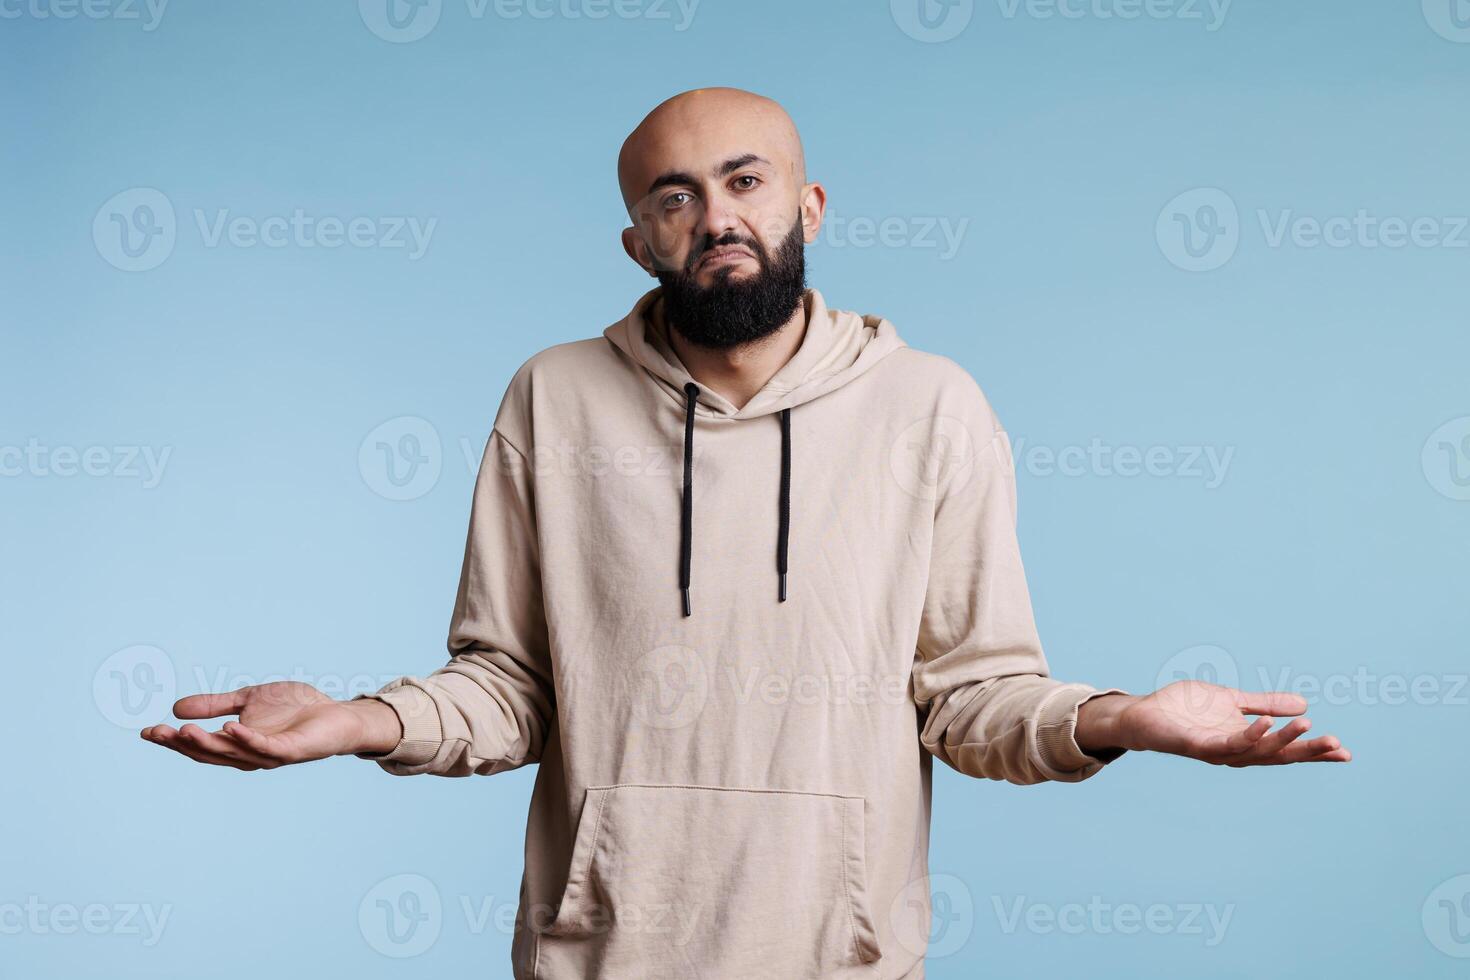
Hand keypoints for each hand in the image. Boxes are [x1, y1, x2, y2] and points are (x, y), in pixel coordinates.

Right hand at [139, 681, 402, 769]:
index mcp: (236, 745)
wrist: (337, 715)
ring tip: (183, 730)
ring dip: (207, 743)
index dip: (172, 741)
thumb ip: (216, 705)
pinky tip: (231, 727)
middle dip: (181, 744)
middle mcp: (249, 755)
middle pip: (209, 753)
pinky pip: (266, 747)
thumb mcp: (248, 700)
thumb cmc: (297, 709)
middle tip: (156, 732)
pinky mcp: (291, 749)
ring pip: (232, 753)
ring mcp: (270, 754)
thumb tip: (176, 707)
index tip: (145, 731)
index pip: (199, 746)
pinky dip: (247, 738)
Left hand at [1078, 682, 1351, 766]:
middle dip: (1308, 751)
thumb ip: (1265, 703)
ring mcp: (1217, 751)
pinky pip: (1227, 743)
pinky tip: (1266, 723)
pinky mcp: (1198, 745)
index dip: (1314, 753)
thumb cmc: (1186, 710)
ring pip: (1257, 750)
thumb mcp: (1233, 701)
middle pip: (1278, 755)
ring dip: (1283, 739)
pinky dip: (1249, 735)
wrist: (1146, 713)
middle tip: (1338, 745)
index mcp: (1247, 742)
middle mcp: (1236, 752)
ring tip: (1308, 725)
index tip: (1346, 753)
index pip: (1286, 750)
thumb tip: (1305, 704)